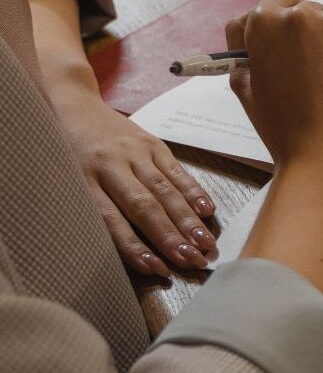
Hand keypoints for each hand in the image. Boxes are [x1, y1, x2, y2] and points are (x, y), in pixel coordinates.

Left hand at [51, 88, 218, 276]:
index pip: (111, 219)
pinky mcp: (153, 143)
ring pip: (164, 190)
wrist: (72, 103)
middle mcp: (110, 165)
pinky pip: (176, 170)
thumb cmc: (66, 152)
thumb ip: (89, 208)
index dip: (134, 247)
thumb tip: (119, 247)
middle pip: (144, 206)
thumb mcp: (65, 180)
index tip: (156, 269)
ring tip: (205, 244)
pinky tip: (208, 211)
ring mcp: (134, 152)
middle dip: (171, 237)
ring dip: (188, 220)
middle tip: (192, 261)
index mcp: (83, 179)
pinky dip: (193, 191)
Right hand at [225, 0, 322, 179]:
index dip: (279, 19)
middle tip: (310, 72)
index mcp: (265, 22)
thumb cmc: (284, 129)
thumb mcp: (247, 89)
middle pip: (308, 11)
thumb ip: (247, 55)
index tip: (285, 39)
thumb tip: (255, 36)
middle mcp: (303, 15)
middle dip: (307, 35)